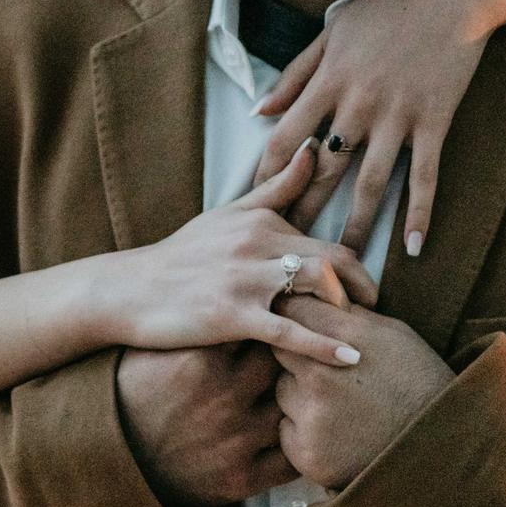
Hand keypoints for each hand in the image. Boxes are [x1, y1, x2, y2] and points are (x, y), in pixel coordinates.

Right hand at [80, 143, 378, 367]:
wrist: (128, 290)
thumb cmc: (179, 257)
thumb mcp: (228, 215)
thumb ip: (276, 186)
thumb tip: (315, 146)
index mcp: (261, 222)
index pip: (331, 243)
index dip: (359, 270)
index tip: (368, 292)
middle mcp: (257, 244)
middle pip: (334, 261)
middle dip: (365, 289)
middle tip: (377, 314)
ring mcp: (245, 279)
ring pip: (318, 285)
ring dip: (351, 312)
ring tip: (369, 336)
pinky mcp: (232, 314)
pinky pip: (290, 332)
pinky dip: (325, 347)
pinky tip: (351, 361)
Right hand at [118, 343, 296, 506]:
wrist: (107, 457)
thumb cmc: (131, 394)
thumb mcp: (156, 350)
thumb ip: (200, 327)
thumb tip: (236, 302)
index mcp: (201, 359)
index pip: (261, 329)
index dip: (269, 327)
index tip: (271, 328)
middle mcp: (224, 397)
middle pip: (284, 365)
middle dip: (287, 360)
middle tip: (288, 358)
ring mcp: (236, 439)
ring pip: (293, 409)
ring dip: (294, 403)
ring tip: (290, 395)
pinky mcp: (242, 478)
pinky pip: (291, 460)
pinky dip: (296, 447)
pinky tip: (290, 435)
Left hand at [250, 0, 503, 255]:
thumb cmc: (389, 2)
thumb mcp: (332, 30)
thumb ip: (295, 74)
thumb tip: (259, 110)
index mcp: (327, 80)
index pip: (285, 140)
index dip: (266, 177)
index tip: (253, 207)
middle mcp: (357, 103)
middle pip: (321, 172)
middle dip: (301, 214)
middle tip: (287, 251)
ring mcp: (398, 115)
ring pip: (370, 184)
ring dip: (356, 227)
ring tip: (344, 264)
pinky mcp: (435, 120)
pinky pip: (426, 176)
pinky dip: (420, 214)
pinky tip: (415, 250)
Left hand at [268, 296, 456, 489]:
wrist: (441, 449)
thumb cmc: (419, 383)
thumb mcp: (394, 335)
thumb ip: (349, 315)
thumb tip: (317, 292)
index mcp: (344, 339)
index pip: (291, 308)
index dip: (297, 315)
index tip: (303, 324)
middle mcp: (320, 374)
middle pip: (278, 349)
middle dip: (297, 356)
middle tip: (328, 372)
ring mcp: (311, 415)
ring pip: (282, 391)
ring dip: (299, 395)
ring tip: (341, 407)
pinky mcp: (305, 451)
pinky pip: (285, 430)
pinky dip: (304, 431)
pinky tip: (337, 434)